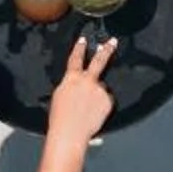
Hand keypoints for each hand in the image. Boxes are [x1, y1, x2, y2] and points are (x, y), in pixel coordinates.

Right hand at [45, 35, 118, 149]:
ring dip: (96, 96)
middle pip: (99, 61)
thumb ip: (70, 85)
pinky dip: (101, 106)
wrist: (70, 132)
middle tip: (113, 41)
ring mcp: (99, 89)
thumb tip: (76, 84)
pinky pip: (106, 100)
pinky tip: (93, 114)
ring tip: (86, 110)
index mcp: (71, 78)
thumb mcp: (59, 96)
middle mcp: (87, 80)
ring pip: (100, 88)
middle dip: (106, 49)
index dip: (79, 48)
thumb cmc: (60, 118)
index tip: (83, 40)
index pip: (76, 58)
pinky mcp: (107, 100)